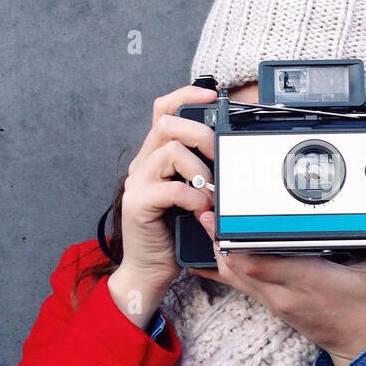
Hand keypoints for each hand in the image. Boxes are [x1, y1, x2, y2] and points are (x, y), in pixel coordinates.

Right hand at [107, 84, 217, 320]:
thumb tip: (228, 153)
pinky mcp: (137, 204)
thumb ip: (201, 172)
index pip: (163, 110)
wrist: (150, 270)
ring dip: (200, 170)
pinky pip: (170, 187)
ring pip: (170, 151)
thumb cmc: (174, 234)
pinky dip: (192, 197)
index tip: (213, 96)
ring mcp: (137, 183)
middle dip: (201, 134)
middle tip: (219, 157)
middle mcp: (142, 164)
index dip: (186, 95)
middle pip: (166, 123)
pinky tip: (201, 209)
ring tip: (210, 193)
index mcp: (155, 157)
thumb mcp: (192, 195)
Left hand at [186, 211, 365, 365]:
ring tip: (206, 221)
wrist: (360, 344)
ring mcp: (275, 299)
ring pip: (234, 274)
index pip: (262, 262)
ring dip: (218, 249)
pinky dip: (223, 266)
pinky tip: (206, 252)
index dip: (237, 243)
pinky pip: (239, 283)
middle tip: (207, 210)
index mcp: (309, 280)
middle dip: (219, 237)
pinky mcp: (271, 302)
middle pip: (238, 265)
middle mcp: (285, 292)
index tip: (225, 220)